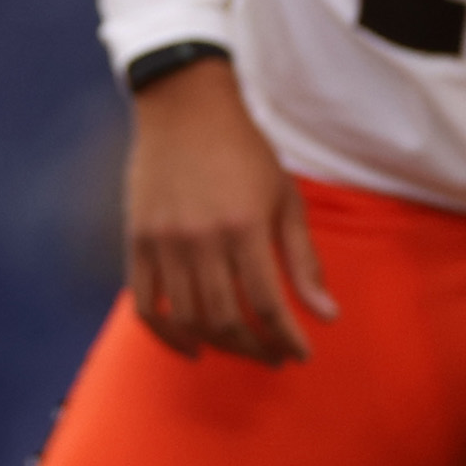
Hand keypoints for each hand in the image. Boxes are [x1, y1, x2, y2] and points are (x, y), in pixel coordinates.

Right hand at [126, 60, 336, 365]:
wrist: (186, 109)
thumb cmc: (245, 152)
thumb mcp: (285, 197)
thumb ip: (304, 259)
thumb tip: (328, 316)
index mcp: (245, 226)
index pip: (269, 304)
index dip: (287, 338)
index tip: (301, 355)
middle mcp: (201, 239)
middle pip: (227, 320)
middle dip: (256, 348)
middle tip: (275, 356)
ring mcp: (164, 243)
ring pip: (189, 319)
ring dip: (218, 345)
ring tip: (242, 348)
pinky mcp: (137, 244)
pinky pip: (146, 308)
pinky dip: (168, 336)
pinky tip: (193, 347)